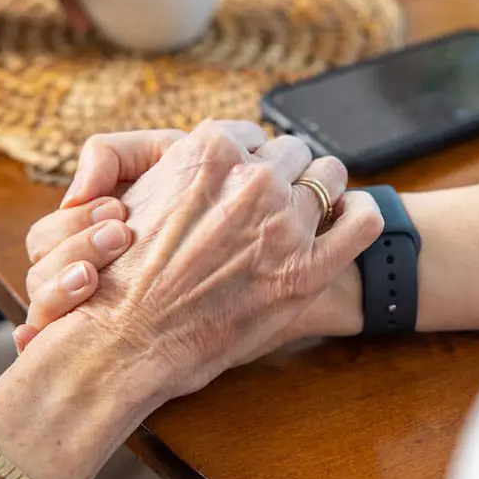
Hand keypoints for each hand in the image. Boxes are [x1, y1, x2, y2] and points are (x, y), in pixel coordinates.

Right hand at [22, 123, 370, 381]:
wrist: (120, 344)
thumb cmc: (116, 276)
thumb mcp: (134, 192)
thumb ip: (176, 162)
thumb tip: (210, 149)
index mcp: (208, 150)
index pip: (251, 134)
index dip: (246, 160)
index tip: (238, 182)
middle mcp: (252, 178)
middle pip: (292, 152)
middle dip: (281, 174)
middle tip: (265, 206)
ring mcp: (284, 223)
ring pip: (330, 175)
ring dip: (319, 189)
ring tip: (304, 213)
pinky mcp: (307, 270)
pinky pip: (362, 222)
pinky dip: (360, 214)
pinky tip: (348, 219)